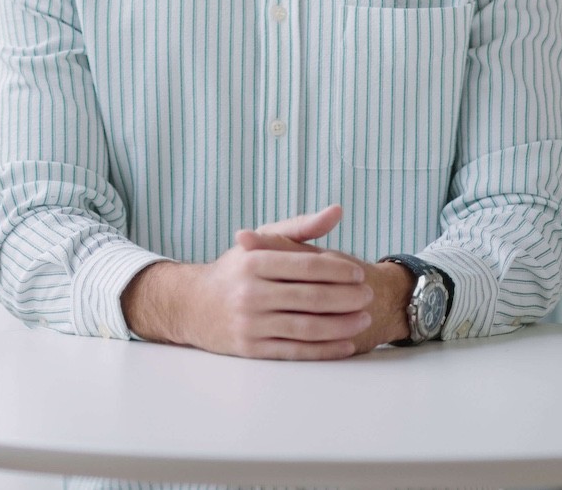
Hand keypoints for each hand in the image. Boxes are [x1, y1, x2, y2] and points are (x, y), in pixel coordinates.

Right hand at [236, 218, 416, 353]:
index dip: (338, 271)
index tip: (358, 273)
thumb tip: (337, 211)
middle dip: (346, 298)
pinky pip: (295, 351)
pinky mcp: (251, 349)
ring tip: (364, 320)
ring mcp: (250, 323)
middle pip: (311, 298)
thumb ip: (300, 227)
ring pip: (307, 327)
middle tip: (368, 296)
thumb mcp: (261, 241)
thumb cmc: (235, 271)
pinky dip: (324, 350)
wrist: (192, 306)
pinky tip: (345, 345)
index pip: (306, 267)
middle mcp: (250, 293)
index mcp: (253, 261)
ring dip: (341, 326)